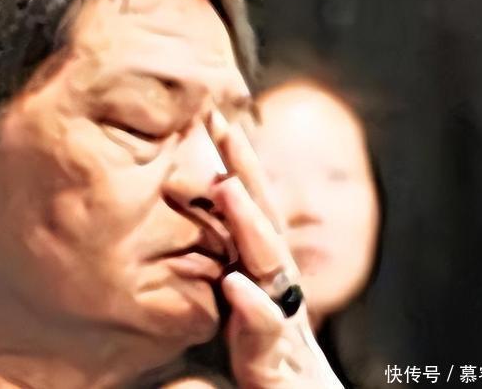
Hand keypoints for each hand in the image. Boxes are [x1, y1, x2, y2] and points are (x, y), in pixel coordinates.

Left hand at [206, 111, 343, 388]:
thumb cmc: (269, 353)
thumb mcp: (241, 301)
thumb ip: (224, 268)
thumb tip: (201, 230)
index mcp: (261, 268)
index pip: (250, 208)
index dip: (236, 166)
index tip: (215, 124)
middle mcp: (275, 282)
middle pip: (263, 219)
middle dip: (246, 171)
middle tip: (223, 125)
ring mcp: (280, 314)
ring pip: (269, 263)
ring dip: (248, 223)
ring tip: (225, 185)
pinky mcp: (277, 356)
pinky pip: (267, 328)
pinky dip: (253, 304)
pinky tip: (234, 283)